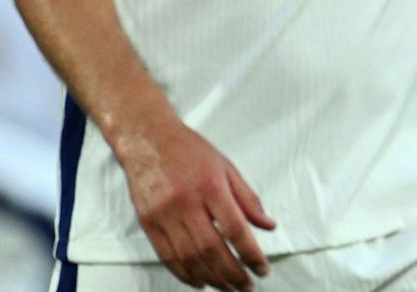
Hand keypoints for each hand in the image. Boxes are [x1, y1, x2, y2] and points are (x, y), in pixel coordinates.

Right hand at [116, 117, 275, 289]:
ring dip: (211, 278)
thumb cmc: (190, 151)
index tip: (262, 268)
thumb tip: (268, 226)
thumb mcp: (227, 167)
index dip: (251, 254)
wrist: (148, 140)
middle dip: (233, 273)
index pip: (235, 229)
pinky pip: (167, 257)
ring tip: (227, 287)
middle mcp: (187, 203)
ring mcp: (164, 215)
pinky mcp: (148, 223)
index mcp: (211, 186)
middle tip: (246, 286)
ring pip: (189, 257)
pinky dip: (185, 274)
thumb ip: (248, 199)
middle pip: (212, 249)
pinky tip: (200, 282)